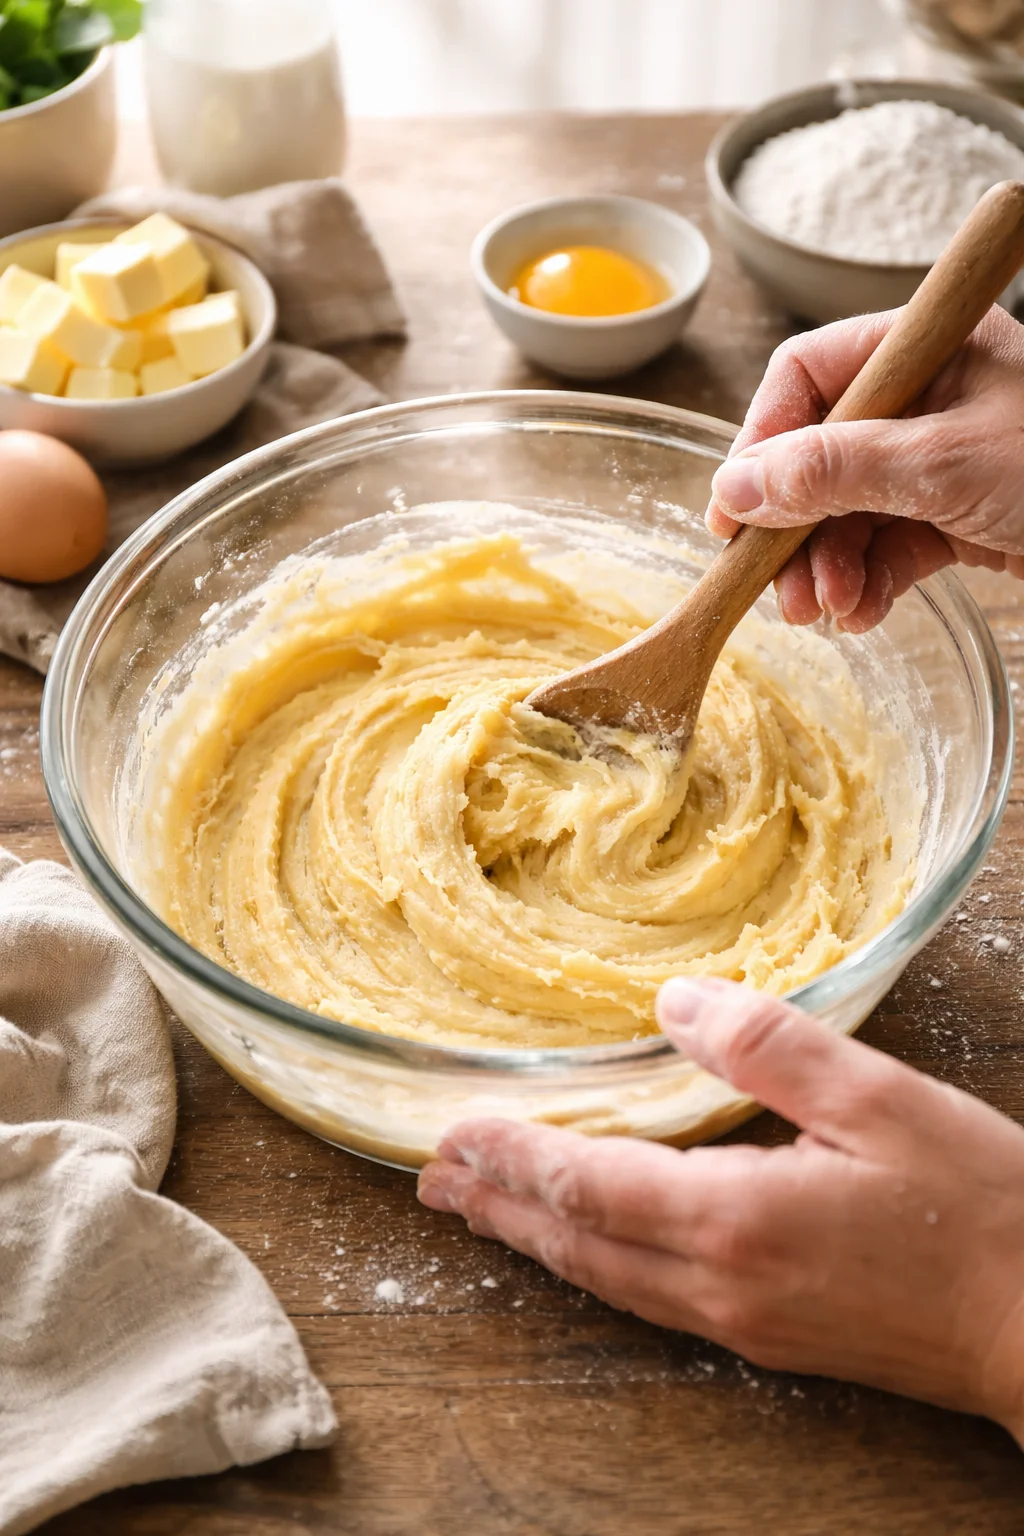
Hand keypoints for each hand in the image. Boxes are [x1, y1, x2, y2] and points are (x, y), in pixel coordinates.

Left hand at [418, 978, 1023, 1441]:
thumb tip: (674, 1005)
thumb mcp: (878, 1098)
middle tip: (431, 1180)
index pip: (589, 1185)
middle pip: (578, 1243)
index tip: (453, 1132)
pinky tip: (589, 1246)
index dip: (513, 1158)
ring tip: (481, 1212)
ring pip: (607, 1279)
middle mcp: (720, 1282)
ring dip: (537, 1239)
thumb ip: (770, 1045)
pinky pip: (648, 1297)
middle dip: (499, 1208)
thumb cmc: (977, 1207)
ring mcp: (742, 1319)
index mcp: (736, 1218)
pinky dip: (595, 1262)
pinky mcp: (769, 1335)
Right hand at [706, 304, 1023, 631]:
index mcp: (927, 348)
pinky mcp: (959, 517)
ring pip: (848, 509)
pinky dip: (867, 582)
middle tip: (777, 587)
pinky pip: (888, 545)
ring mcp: (942, 461)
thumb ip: (833, 470)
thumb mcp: (941, 462)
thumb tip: (737, 486)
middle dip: (795, 525)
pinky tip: (862, 614)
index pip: (808, 377)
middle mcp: (928, 399)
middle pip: (819, 453)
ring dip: (826, 566)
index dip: (761, 441)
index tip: (733, 512)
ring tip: (826, 611)